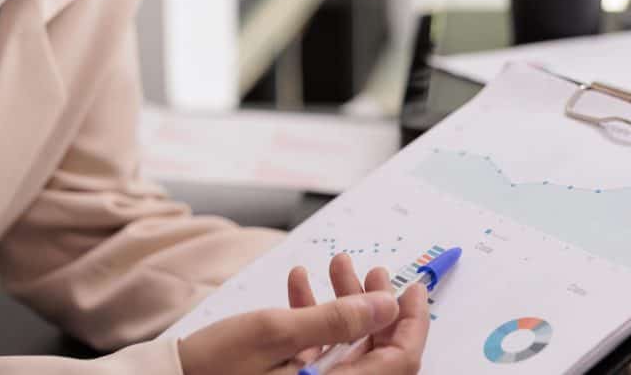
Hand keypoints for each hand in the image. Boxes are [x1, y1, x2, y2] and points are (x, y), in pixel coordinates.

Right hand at [287, 255, 430, 373]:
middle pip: (375, 351)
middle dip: (375, 304)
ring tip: (336, 267)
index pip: (399, 359)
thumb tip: (385, 306)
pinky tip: (300, 285)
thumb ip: (334, 321)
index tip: (414, 289)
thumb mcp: (274, 332)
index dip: (412, 322)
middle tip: (374, 272)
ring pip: (346, 346)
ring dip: (342, 303)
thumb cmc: (216, 363)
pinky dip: (312, 316)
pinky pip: (317, 350)